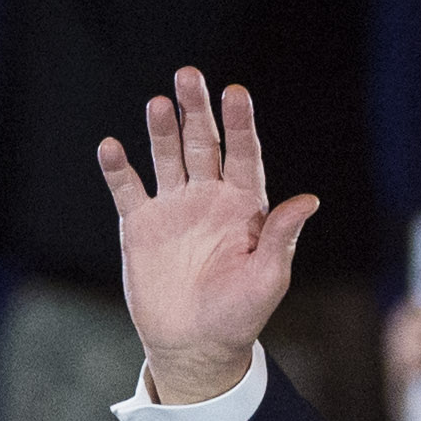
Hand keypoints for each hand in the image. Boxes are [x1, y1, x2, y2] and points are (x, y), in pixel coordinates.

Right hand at [102, 69, 318, 404]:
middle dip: (197, 110)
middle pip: (203, 143)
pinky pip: (128, 189)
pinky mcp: (140, 224)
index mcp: (245, 206)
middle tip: (189, 75)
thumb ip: (281, 237)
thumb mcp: (268, 278)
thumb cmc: (240, 314)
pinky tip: (111, 147)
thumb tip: (309, 200)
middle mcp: (209, 197)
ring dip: (161, 130)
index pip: (244, 154)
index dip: (240, 124)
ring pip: (166, 157)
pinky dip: (118, 168)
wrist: (195, 345)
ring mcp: (173, 207)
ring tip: (158, 104)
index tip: (237, 93)